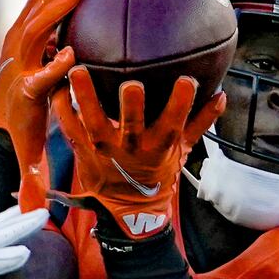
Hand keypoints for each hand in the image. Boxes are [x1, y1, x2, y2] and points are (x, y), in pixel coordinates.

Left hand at [0, 0, 91, 209]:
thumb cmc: (24, 132)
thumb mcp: (32, 157)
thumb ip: (36, 182)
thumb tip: (38, 215)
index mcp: (25, 94)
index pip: (36, 81)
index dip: (51, 69)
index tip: (71, 57)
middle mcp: (17, 64)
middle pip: (32, 35)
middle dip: (51, 15)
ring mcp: (15, 44)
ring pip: (33, 10)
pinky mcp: (20, 29)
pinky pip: (36, 2)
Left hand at [50, 68, 224, 241]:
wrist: (128, 206)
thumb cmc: (157, 172)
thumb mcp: (183, 149)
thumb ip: (200, 121)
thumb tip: (221, 95)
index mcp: (159, 145)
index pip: (175, 122)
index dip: (181, 103)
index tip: (187, 80)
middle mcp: (131, 147)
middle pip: (132, 125)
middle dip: (132, 106)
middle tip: (131, 84)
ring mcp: (104, 149)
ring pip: (92, 122)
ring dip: (85, 97)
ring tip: (78, 71)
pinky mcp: (83, 150)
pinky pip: (69, 127)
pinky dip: (62, 108)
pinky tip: (57, 86)